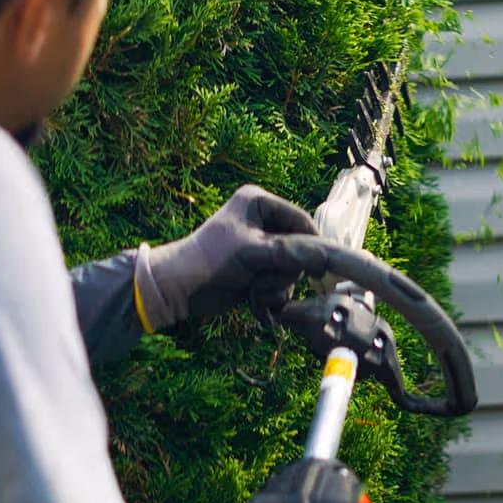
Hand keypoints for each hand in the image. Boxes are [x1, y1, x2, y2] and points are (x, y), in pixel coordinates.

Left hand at [142, 185, 322, 326]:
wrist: (176, 290)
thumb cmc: (209, 261)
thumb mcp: (253, 252)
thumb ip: (291, 252)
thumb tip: (326, 256)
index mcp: (259, 202)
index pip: (302, 220)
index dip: (313, 245)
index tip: (318, 269)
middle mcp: (262, 221)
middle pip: (300, 248)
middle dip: (285, 270)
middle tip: (264, 279)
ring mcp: (261, 248)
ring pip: (292, 269)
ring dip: (276, 286)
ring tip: (254, 291)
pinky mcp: (257, 270)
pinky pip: (281, 283)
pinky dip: (271, 295)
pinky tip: (253, 301)